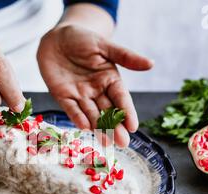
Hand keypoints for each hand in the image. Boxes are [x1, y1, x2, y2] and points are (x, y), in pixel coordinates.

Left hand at [37, 25, 152, 146]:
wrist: (56, 37)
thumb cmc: (82, 38)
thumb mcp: (105, 46)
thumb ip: (125, 56)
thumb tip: (151, 64)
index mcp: (110, 79)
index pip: (121, 98)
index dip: (127, 112)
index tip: (133, 127)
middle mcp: (97, 90)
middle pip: (108, 111)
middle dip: (115, 127)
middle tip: (123, 143)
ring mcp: (80, 95)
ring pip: (91, 114)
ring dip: (98, 128)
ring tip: (107, 142)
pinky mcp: (63, 96)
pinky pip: (71, 109)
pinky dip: (77, 118)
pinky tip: (85, 128)